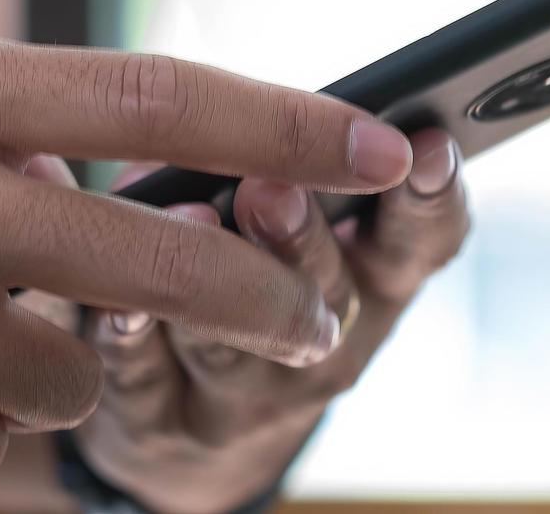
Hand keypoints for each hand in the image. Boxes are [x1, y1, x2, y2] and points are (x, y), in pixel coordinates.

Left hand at [52, 128, 470, 511]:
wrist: (185, 429)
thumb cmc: (250, 279)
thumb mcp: (296, 230)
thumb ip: (264, 163)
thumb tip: (196, 120)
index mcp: (376, 279)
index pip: (425, 240)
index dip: (432, 196)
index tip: (428, 143)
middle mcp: (329, 346)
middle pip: (330, 295)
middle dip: (301, 239)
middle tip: (275, 186)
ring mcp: (248, 399)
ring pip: (237, 346)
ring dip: (214, 286)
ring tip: (191, 222)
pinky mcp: (162, 428)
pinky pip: (145, 382)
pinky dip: (131, 339)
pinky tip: (117, 306)